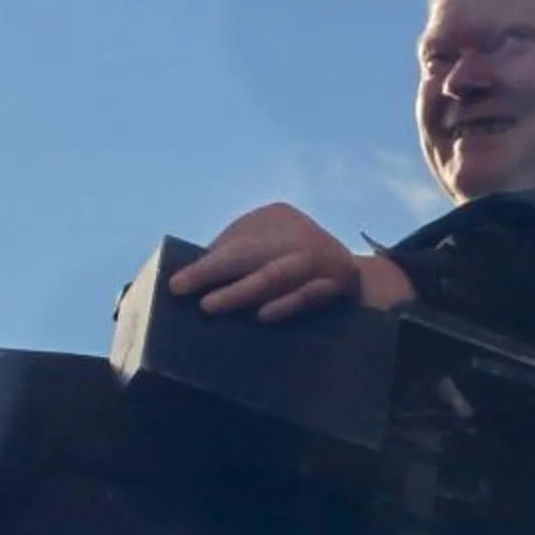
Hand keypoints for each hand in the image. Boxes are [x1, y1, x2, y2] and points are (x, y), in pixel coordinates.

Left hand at [172, 203, 412, 320]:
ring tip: (211, 307)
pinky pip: (310, 294)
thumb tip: (188, 281)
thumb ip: (233, 260)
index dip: (205, 264)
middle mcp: (299, 232)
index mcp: (276, 218)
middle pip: (251, 253)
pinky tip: (263, 316)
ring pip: (277, 274)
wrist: (358, 280)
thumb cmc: (294, 268)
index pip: (235, 242)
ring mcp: (323, 256)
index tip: (176, 285)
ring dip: (242, 292)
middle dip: (215, 274)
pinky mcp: (341, 281)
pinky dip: (286, 305)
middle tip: (187, 294)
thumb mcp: (265, 252)